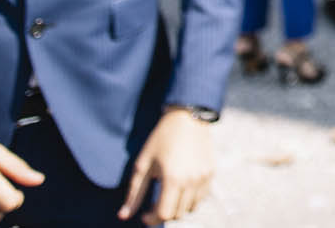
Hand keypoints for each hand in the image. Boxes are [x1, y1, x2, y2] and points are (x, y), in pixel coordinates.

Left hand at [119, 109, 213, 223]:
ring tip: (169, 195)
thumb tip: (123, 216)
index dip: (151, 219)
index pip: (163, 214)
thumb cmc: (162, 138)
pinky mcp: (211, 173)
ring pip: (191, 208)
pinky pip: (202, 197)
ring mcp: (203, 178)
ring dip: (178, 208)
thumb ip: (134, 193)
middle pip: (178, 214)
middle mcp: (191, 181)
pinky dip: (191, 199)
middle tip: (155, 203)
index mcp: (172, 179)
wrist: (188, 117)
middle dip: (164, 213)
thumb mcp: (143, 164)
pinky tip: (182, 188)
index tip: (144, 215)